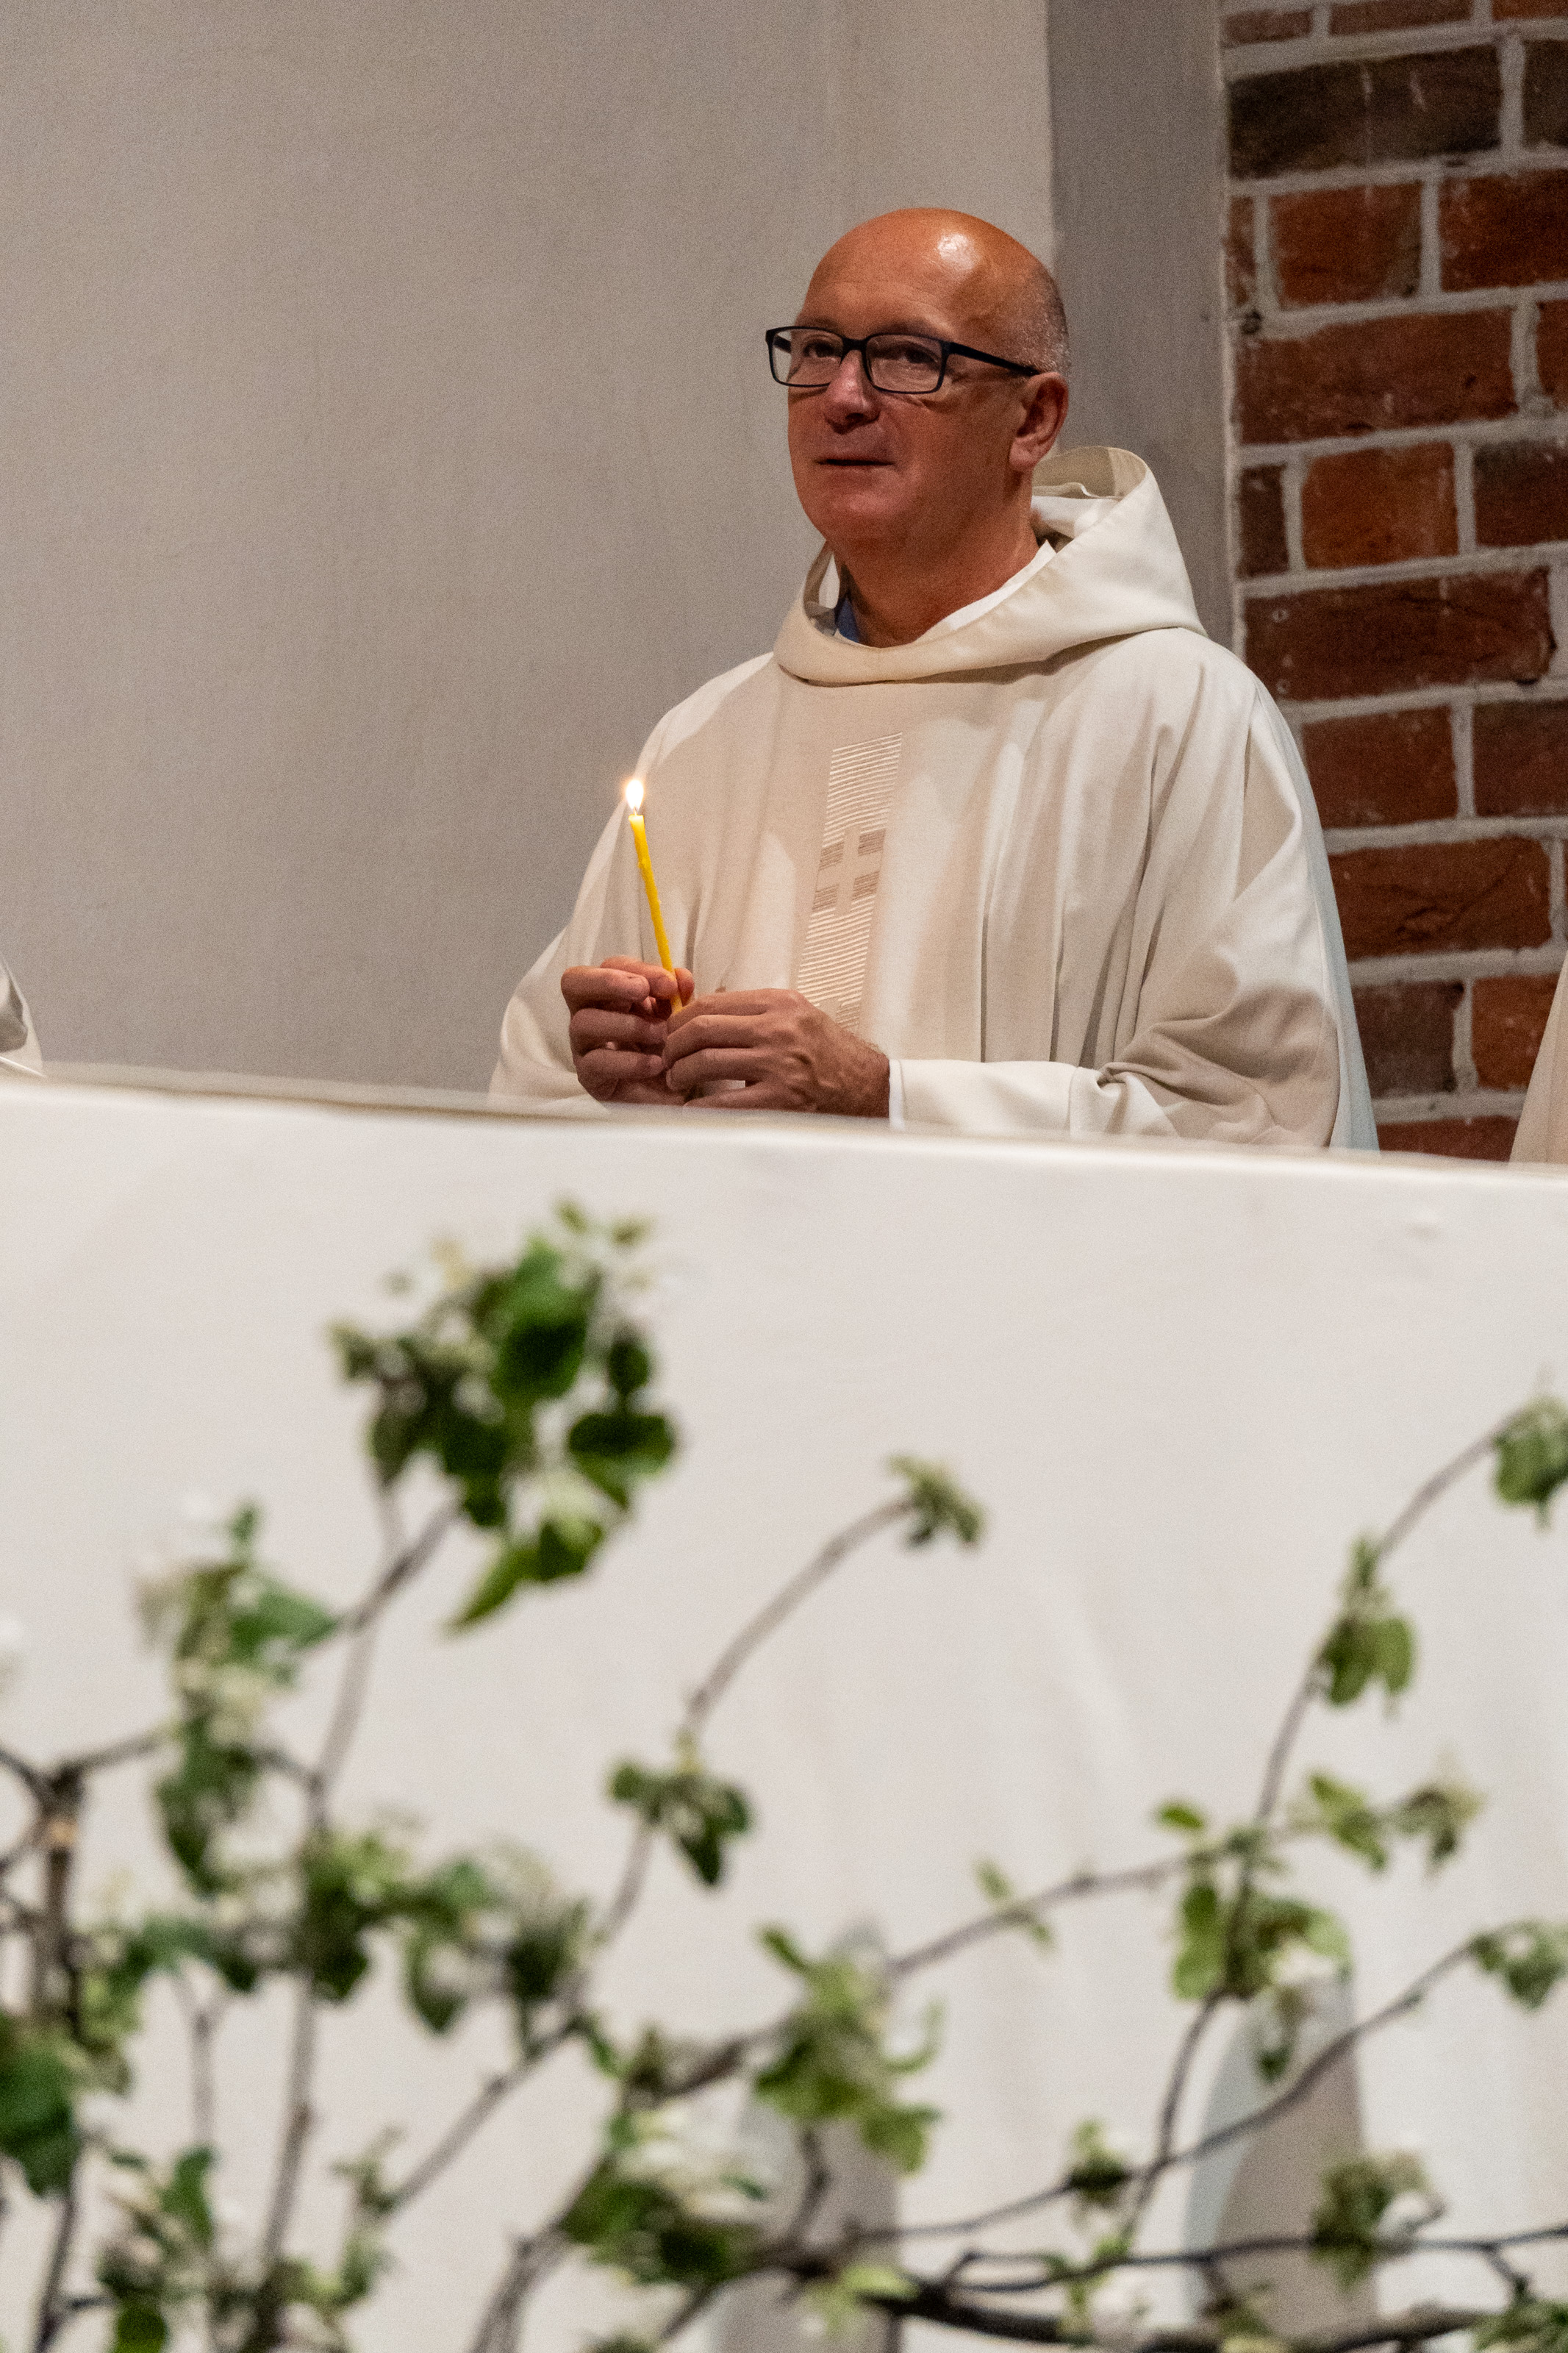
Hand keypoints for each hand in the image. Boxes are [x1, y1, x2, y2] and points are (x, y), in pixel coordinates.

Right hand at [561, 957, 695, 1103]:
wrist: (676, 1092)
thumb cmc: (669, 1047)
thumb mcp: (678, 1016)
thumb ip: (678, 995)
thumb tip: (680, 976)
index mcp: (611, 994)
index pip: (609, 966)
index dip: (637, 968)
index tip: (669, 983)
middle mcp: (590, 1013)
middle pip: (573, 982)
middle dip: (608, 982)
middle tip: (642, 991)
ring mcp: (584, 1045)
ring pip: (583, 1023)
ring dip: (626, 1024)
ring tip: (660, 1035)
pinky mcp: (589, 1077)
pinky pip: (596, 1062)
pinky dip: (629, 1061)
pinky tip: (656, 1064)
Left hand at [661, 989, 889, 1115]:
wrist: (866, 1087)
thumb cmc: (828, 1054)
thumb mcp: (796, 1015)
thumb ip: (754, 1011)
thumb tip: (702, 1010)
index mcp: (780, 1004)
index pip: (712, 1003)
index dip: (681, 1019)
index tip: (671, 1031)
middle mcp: (779, 1029)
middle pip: (702, 1028)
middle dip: (673, 1045)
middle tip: (666, 1057)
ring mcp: (779, 1065)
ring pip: (706, 1061)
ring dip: (679, 1073)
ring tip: (677, 1080)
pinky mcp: (780, 1100)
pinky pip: (722, 1102)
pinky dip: (698, 1106)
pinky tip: (692, 1107)